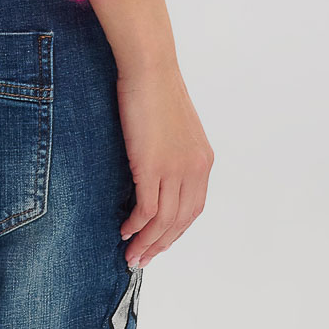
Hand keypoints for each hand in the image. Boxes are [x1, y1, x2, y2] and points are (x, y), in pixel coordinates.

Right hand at [116, 59, 212, 270]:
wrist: (150, 68)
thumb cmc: (155, 89)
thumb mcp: (173, 126)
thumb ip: (171, 151)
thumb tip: (155, 171)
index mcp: (203, 160)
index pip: (193, 208)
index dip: (175, 231)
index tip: (159, 243)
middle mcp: (195, 169)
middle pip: (181, 221)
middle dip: (161, 244)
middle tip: (143, 259)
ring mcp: (175, 169)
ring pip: (164, 221)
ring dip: (147, 242)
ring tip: (131, 255)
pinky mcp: (153, 167)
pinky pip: (147, 209)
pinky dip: (136, 225)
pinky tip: (125, 230)